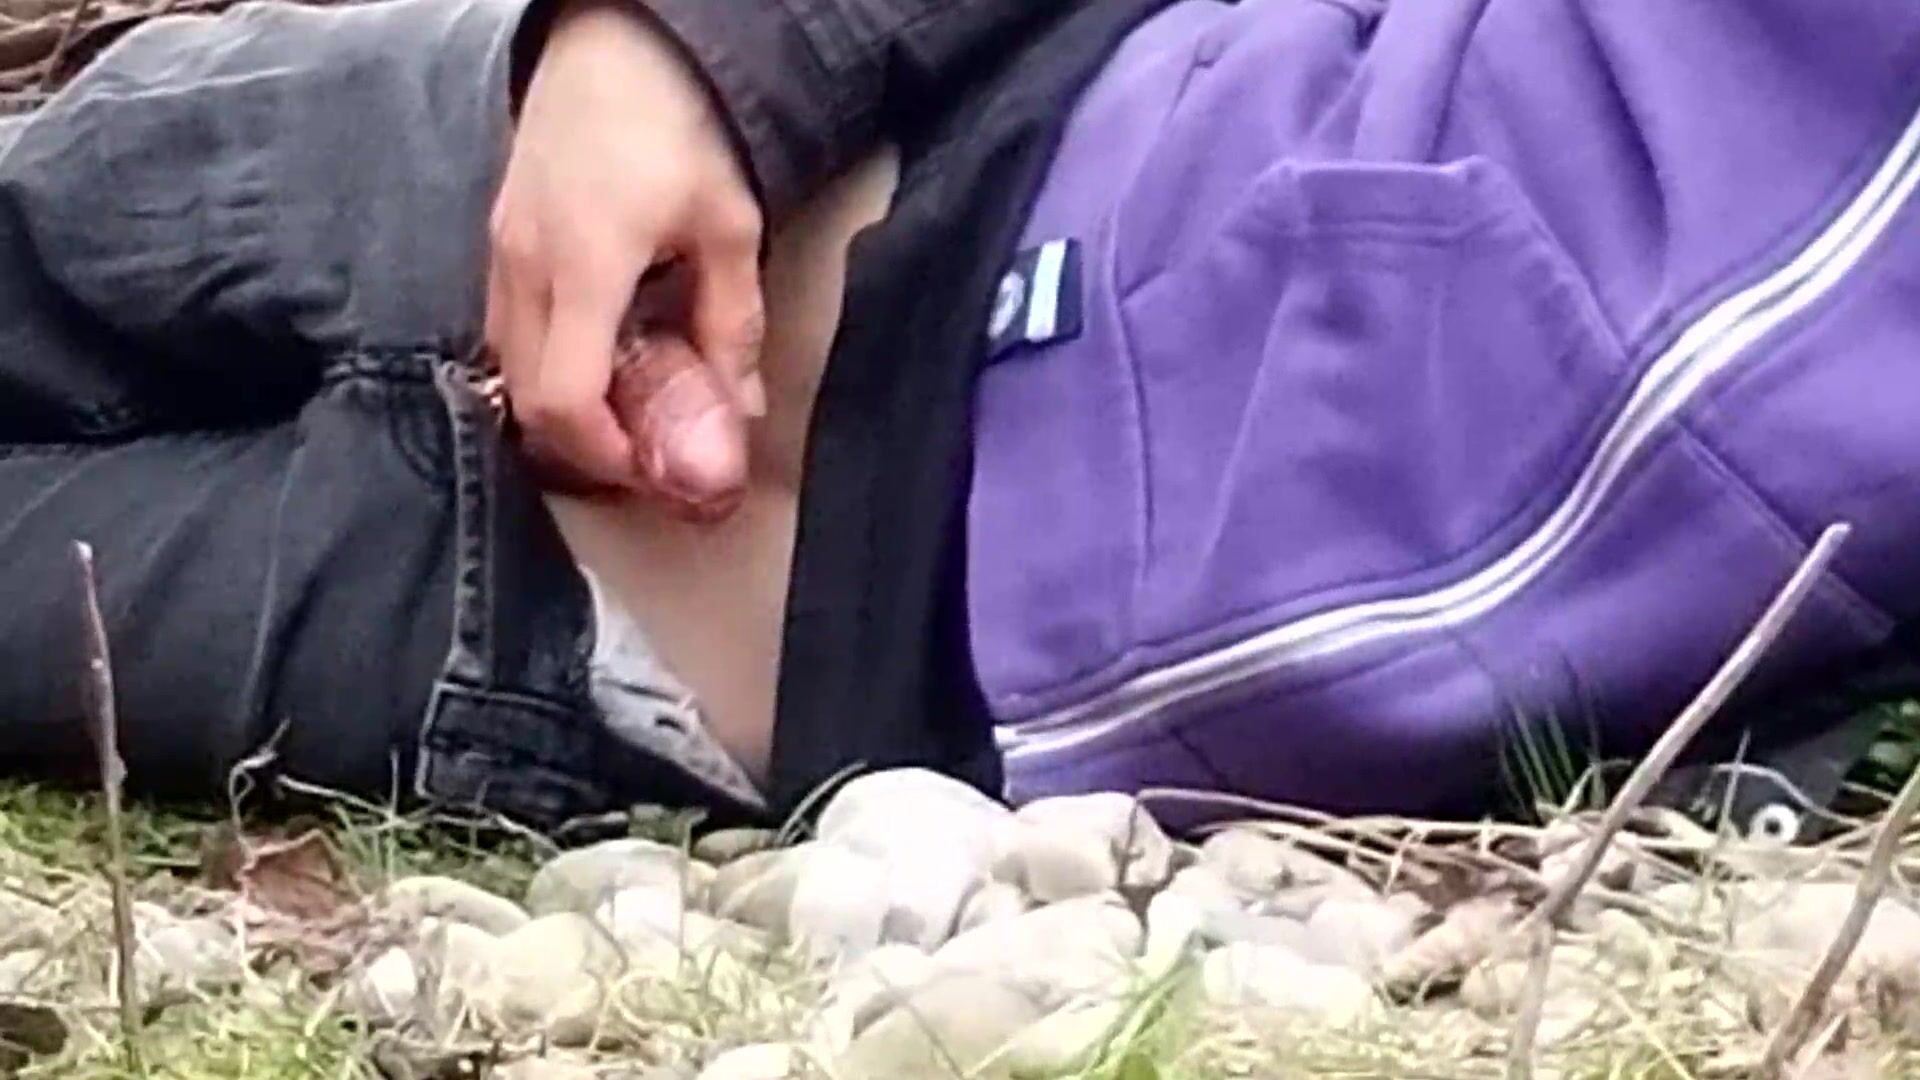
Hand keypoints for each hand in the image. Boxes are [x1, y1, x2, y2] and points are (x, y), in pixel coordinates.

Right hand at [487, 0, 765, 506]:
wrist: (614, 43)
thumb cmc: (676, 123)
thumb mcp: (727, 224)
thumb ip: (732, 322)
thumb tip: (743, 404)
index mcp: (583, 266)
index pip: (563, 397)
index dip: (601, 451)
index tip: (646, 467)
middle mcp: (524, 265)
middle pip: (527, 396)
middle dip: (582, 443)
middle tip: (641, 453)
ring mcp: (500, 251)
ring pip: (510, 365)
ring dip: (560, 405)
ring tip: (621, 411)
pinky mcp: (498, 239)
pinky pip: (506, 328)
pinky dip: (544, 362)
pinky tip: (596, 358)